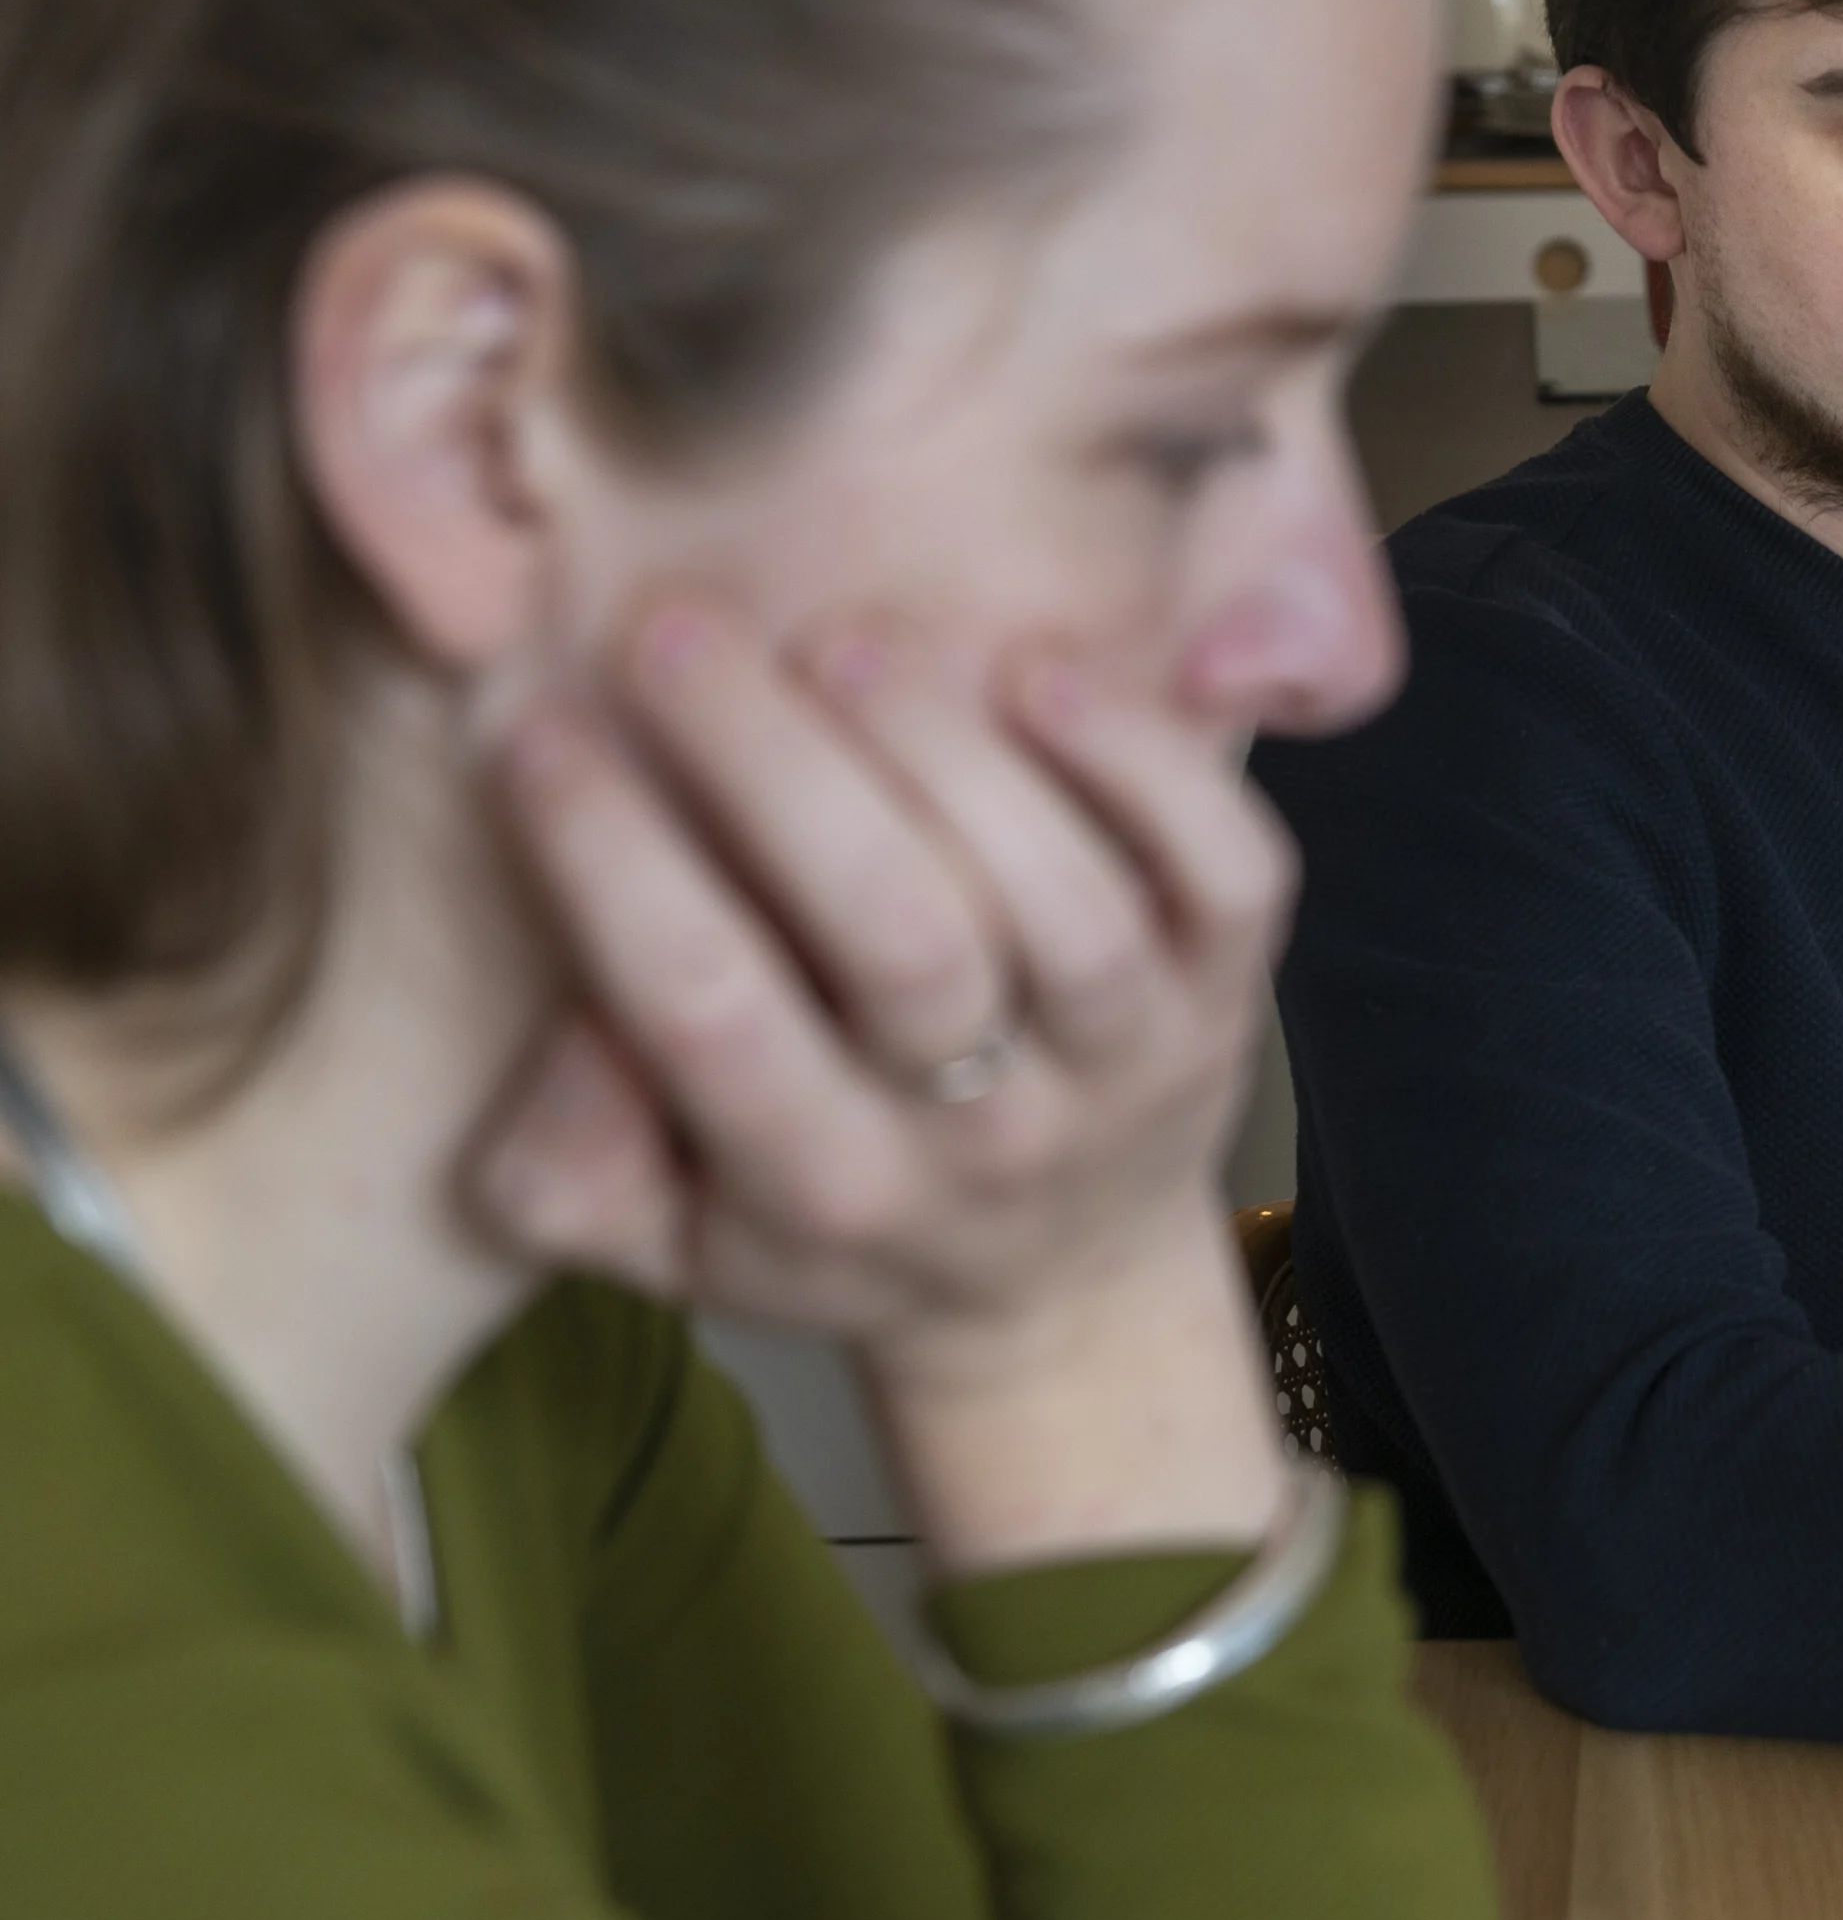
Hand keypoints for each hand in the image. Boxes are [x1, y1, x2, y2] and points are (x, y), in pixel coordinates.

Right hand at [469, 592, 1290, 1570]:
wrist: (1062, 1290)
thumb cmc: (827, 1222)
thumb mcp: (667, 1238)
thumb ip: (570, 1163)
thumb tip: (565, 1023)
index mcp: (828, 1195)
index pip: (707, 1014)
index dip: (608, 858)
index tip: (531, 724)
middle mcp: (992, 1139)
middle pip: (900, 938)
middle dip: (772, 767)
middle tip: (671, 630)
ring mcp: (1133, 1063)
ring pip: (1064, 904)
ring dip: (949, 753)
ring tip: (842, 642)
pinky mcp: (1233, 991)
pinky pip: (1225, 874)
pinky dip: (1148, 767)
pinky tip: (1037, 671)